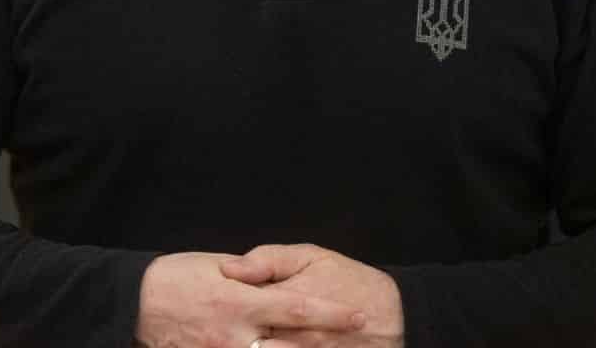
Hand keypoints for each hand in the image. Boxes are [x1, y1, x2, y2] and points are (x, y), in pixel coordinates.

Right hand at [135, 252, 367, 347]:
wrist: (134, 304)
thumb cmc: (175, 277)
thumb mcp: (215, 266)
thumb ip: (252, 276)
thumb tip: (277, 282)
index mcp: (242, 301)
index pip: (299, 308)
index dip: (332, 313)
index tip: (358, 315)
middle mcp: (237, 334)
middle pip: (294, 347)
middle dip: (325, 346)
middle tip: (355, 343)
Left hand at [220, 245, 403, 347]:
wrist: (395, 316)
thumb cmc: (351, 281)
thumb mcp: (312, 257)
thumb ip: (269, 260)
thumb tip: (229, 267)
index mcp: (290, 299)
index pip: (242, 306)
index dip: (218, 307)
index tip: (200, 303)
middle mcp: (296, 335)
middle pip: (247, 341)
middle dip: (224, 337)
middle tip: (202, 331)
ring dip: (244, 347)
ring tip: (220, 341)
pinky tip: (255, 346)